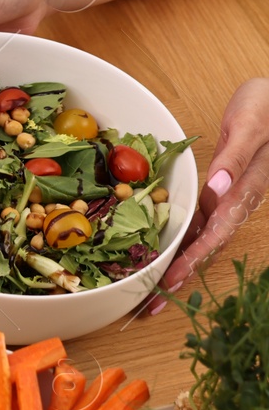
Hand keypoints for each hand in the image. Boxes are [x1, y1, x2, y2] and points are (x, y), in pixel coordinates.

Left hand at [154, 78, 268, 308]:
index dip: (196, 256)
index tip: (173, 278)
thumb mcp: (252, 123)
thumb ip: (237, 155)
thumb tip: (220, 187)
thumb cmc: (266, 104)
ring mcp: (231, 194)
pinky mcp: (224, 188)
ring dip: (181, 263)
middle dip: (182, 273)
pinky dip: (184, 241)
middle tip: (152, 304)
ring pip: (204, 236)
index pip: (219, 229)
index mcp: (247, 186)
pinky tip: (166, 257)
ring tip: (154, 293)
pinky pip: (202, 220)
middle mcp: (239, 196)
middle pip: (209, 242)